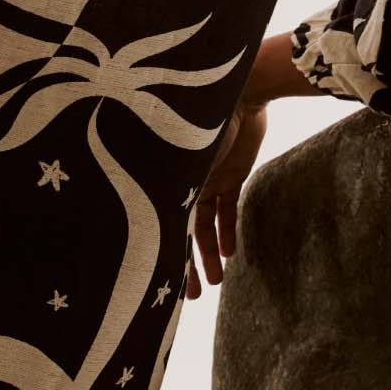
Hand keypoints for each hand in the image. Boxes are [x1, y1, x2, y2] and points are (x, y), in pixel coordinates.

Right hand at [184, 95, 267, 299]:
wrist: (239, 92)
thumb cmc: (203, 118)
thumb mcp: (182, 158)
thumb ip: (170, 185)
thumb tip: (151, 217)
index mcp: (167, 183)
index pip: (164, 229)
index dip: (166, 258)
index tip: (165, 287)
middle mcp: (184, 185)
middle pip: (184, 234)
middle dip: (188, 266)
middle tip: (194, 298)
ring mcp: (209, 180)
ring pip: (207, 227)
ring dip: (211, 254)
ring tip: (217, 282)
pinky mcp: (232, 174)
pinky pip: (229, 209)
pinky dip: (229, 231)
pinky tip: (231, 254)